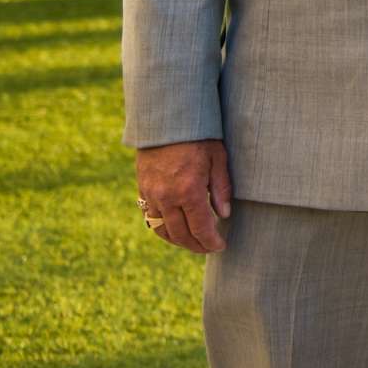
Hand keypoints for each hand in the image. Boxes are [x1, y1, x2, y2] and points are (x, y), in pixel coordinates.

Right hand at [136, 139, 232, 254]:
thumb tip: (224, 215)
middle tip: (209, 248)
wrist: (165, 119)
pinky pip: (150, 218)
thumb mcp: (218, 157)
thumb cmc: (197, 135)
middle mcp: (167, 197)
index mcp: (189, 190)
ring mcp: (152, 194)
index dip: (211, 242)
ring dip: (178, 241)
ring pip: (163, 230)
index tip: (220, 246)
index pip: (201, 228)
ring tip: (193, 242)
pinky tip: (174, 229)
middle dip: (196, 246)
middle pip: (181, 234)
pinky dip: (162, 229)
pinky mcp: (143, 189)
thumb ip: (221, 188)